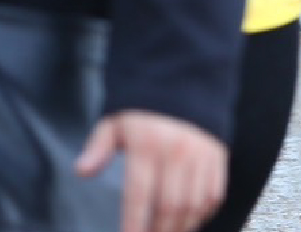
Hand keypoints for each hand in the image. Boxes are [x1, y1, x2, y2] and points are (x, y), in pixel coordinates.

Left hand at [77, 110, 227, 231]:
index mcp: (148, 146)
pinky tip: (188, 222)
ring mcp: (202, 155)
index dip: (134, 224)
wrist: (185, 83)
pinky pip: (214, 194)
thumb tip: (82, 171)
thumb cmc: (143, 111)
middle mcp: (178, 152)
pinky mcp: (218, 156)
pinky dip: (202, 214)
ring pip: (194, 205)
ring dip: (180, 228)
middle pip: (170, 206)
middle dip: (159, 231)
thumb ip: (98, 148)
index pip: (140, 196)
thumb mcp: (114, 123)